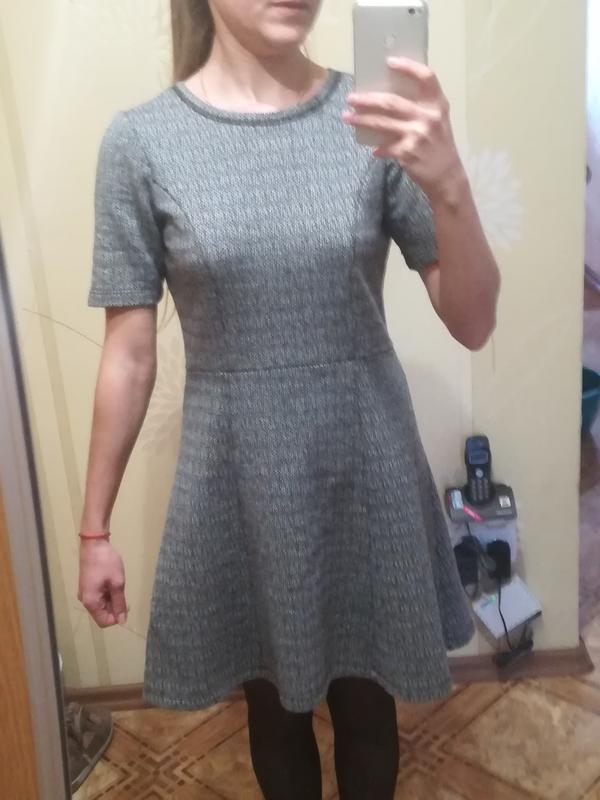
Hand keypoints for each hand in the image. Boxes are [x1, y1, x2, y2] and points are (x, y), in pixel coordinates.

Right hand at [77, 539, 128, 627]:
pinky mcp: (87, 586)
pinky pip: (99, 597)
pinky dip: (107, 594)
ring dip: (112, 599)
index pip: (104, 621)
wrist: (94, 543)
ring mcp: (85, 593)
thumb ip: (120, 603)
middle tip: (123, 592)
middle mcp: (85, 601)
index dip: (117, 617)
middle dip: (115, 608)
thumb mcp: (117, 583)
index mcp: (91, 602)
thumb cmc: (106, 563)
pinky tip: (113, 582)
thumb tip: (122, 621)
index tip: (126, 603)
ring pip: (101, 606)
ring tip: (118, 584)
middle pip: (102, 614)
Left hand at [342, 57, 465, 202]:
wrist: (447, 176)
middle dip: (368, 99)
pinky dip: (378, 148)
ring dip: (362, 120)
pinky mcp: (407, 153)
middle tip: (351, 98)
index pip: (426, 77)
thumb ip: (421, 108)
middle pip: (392, 102)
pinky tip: (372, 149)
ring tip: (347, 117)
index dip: (408, 67)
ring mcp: (417, 135)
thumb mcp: (438, 121)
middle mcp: (428, 117)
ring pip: (382, 123)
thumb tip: (388, 98)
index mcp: (437, 104)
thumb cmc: (440, 145)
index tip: (389, 61)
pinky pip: (385, 147)